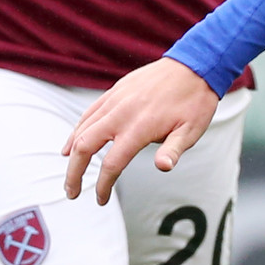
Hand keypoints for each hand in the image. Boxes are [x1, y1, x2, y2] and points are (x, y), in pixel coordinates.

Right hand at [65, 60, 224, 203]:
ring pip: (82, 129)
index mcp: (139, 127)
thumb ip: (173, 150)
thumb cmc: (194, 101)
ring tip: (70, 173)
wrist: (193, 65)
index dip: (103, 185)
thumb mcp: (191, 130)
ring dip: (72, 154)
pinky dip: (76, 131)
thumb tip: (164, 167)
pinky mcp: (114, 92)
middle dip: (74, 172)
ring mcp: (115, 100)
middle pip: (85, 146)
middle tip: (71, 192)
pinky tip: (71, 145)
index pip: (112, 163)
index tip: (101, 200)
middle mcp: (121, 113)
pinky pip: (88, 114)